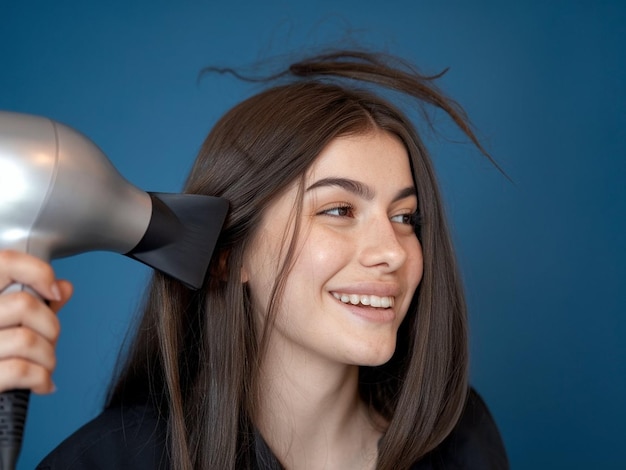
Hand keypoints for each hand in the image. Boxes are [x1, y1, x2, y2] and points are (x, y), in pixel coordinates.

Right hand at [0, 250, 72, 393]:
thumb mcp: (6, 323)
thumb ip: (33, 304)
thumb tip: (64, 286)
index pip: (5, 262)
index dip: (38, 272)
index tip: (55, 292)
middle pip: (25, 305)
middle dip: (50, 327)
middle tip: (48, 341)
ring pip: (28, 339)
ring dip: (48, 357)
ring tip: (44, 366)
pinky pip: (22, 371)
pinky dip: (42, 379)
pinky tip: (42, 384)